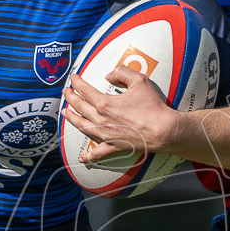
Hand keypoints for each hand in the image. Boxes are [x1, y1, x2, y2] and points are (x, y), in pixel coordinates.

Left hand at [61, 67, 176, 164]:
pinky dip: (89, 156)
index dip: (77, 83)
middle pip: (80, 107)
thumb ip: (122, 72)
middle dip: (70, 98)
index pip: (85, 91)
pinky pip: (98, 153)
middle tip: (65, 93)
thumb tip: (109, 74)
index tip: (73, 78)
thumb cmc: (153, 106)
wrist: (163, 130)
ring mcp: (106, 135)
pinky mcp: (114, 146)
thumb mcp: (140, 81)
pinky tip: (82, 158)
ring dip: (72, 119)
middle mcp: (101, 120)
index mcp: (105, 103)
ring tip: (65, 113)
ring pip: (83, 126)